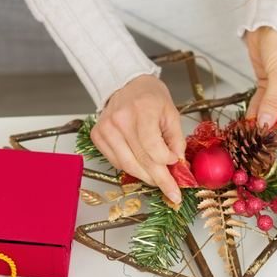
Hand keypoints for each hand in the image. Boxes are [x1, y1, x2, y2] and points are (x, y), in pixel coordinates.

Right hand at [90, 74, 185, 203]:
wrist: (127, 84)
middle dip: (160, 180)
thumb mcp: (171, 113)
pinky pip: (116, 162)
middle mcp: (120, 120)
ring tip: (159, 181)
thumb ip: (176, 140)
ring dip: (146, 178)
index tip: (176, 164)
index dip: (167, 162)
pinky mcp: (98, 136)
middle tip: (173, 192)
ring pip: (127, 166)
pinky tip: (142, 168)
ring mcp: (106, 129)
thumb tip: (178, 165)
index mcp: (142, 110)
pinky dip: (132, 169)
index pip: (153, 148)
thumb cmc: (151, 98)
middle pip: (141, 161)